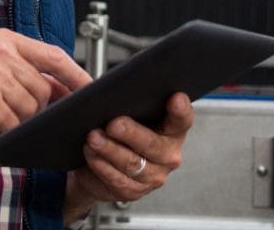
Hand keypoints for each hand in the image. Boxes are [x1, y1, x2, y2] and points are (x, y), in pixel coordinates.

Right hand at [0, 29, 90, 139]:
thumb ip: (21, 73)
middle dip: (33, 110)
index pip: (54, 56)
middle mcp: (1, 52)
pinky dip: (0, 131)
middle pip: (43, 90)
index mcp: (5, 40)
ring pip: (29, 110)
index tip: (91, 90)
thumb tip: (61, 92)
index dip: (77, 75)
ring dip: (13, 121)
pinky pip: (10, 123)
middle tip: (6, 114)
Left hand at [63, 92, 193, 220]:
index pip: (182, 119)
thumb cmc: (116, 129)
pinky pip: (117, 179)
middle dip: (131, 133)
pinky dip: (101, 164)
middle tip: (113, 124)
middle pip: (153, 144)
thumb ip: (118, 96)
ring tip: (93, 137)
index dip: (181, 109)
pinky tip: (90, 152)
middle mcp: (168, 154)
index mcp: (173, 129)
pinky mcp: (134, 191)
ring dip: (109, 149)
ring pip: (132, 162)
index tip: (175, 97)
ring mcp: (153, 175)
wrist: (97, 165)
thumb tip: (95, 81)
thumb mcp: (121, 110)